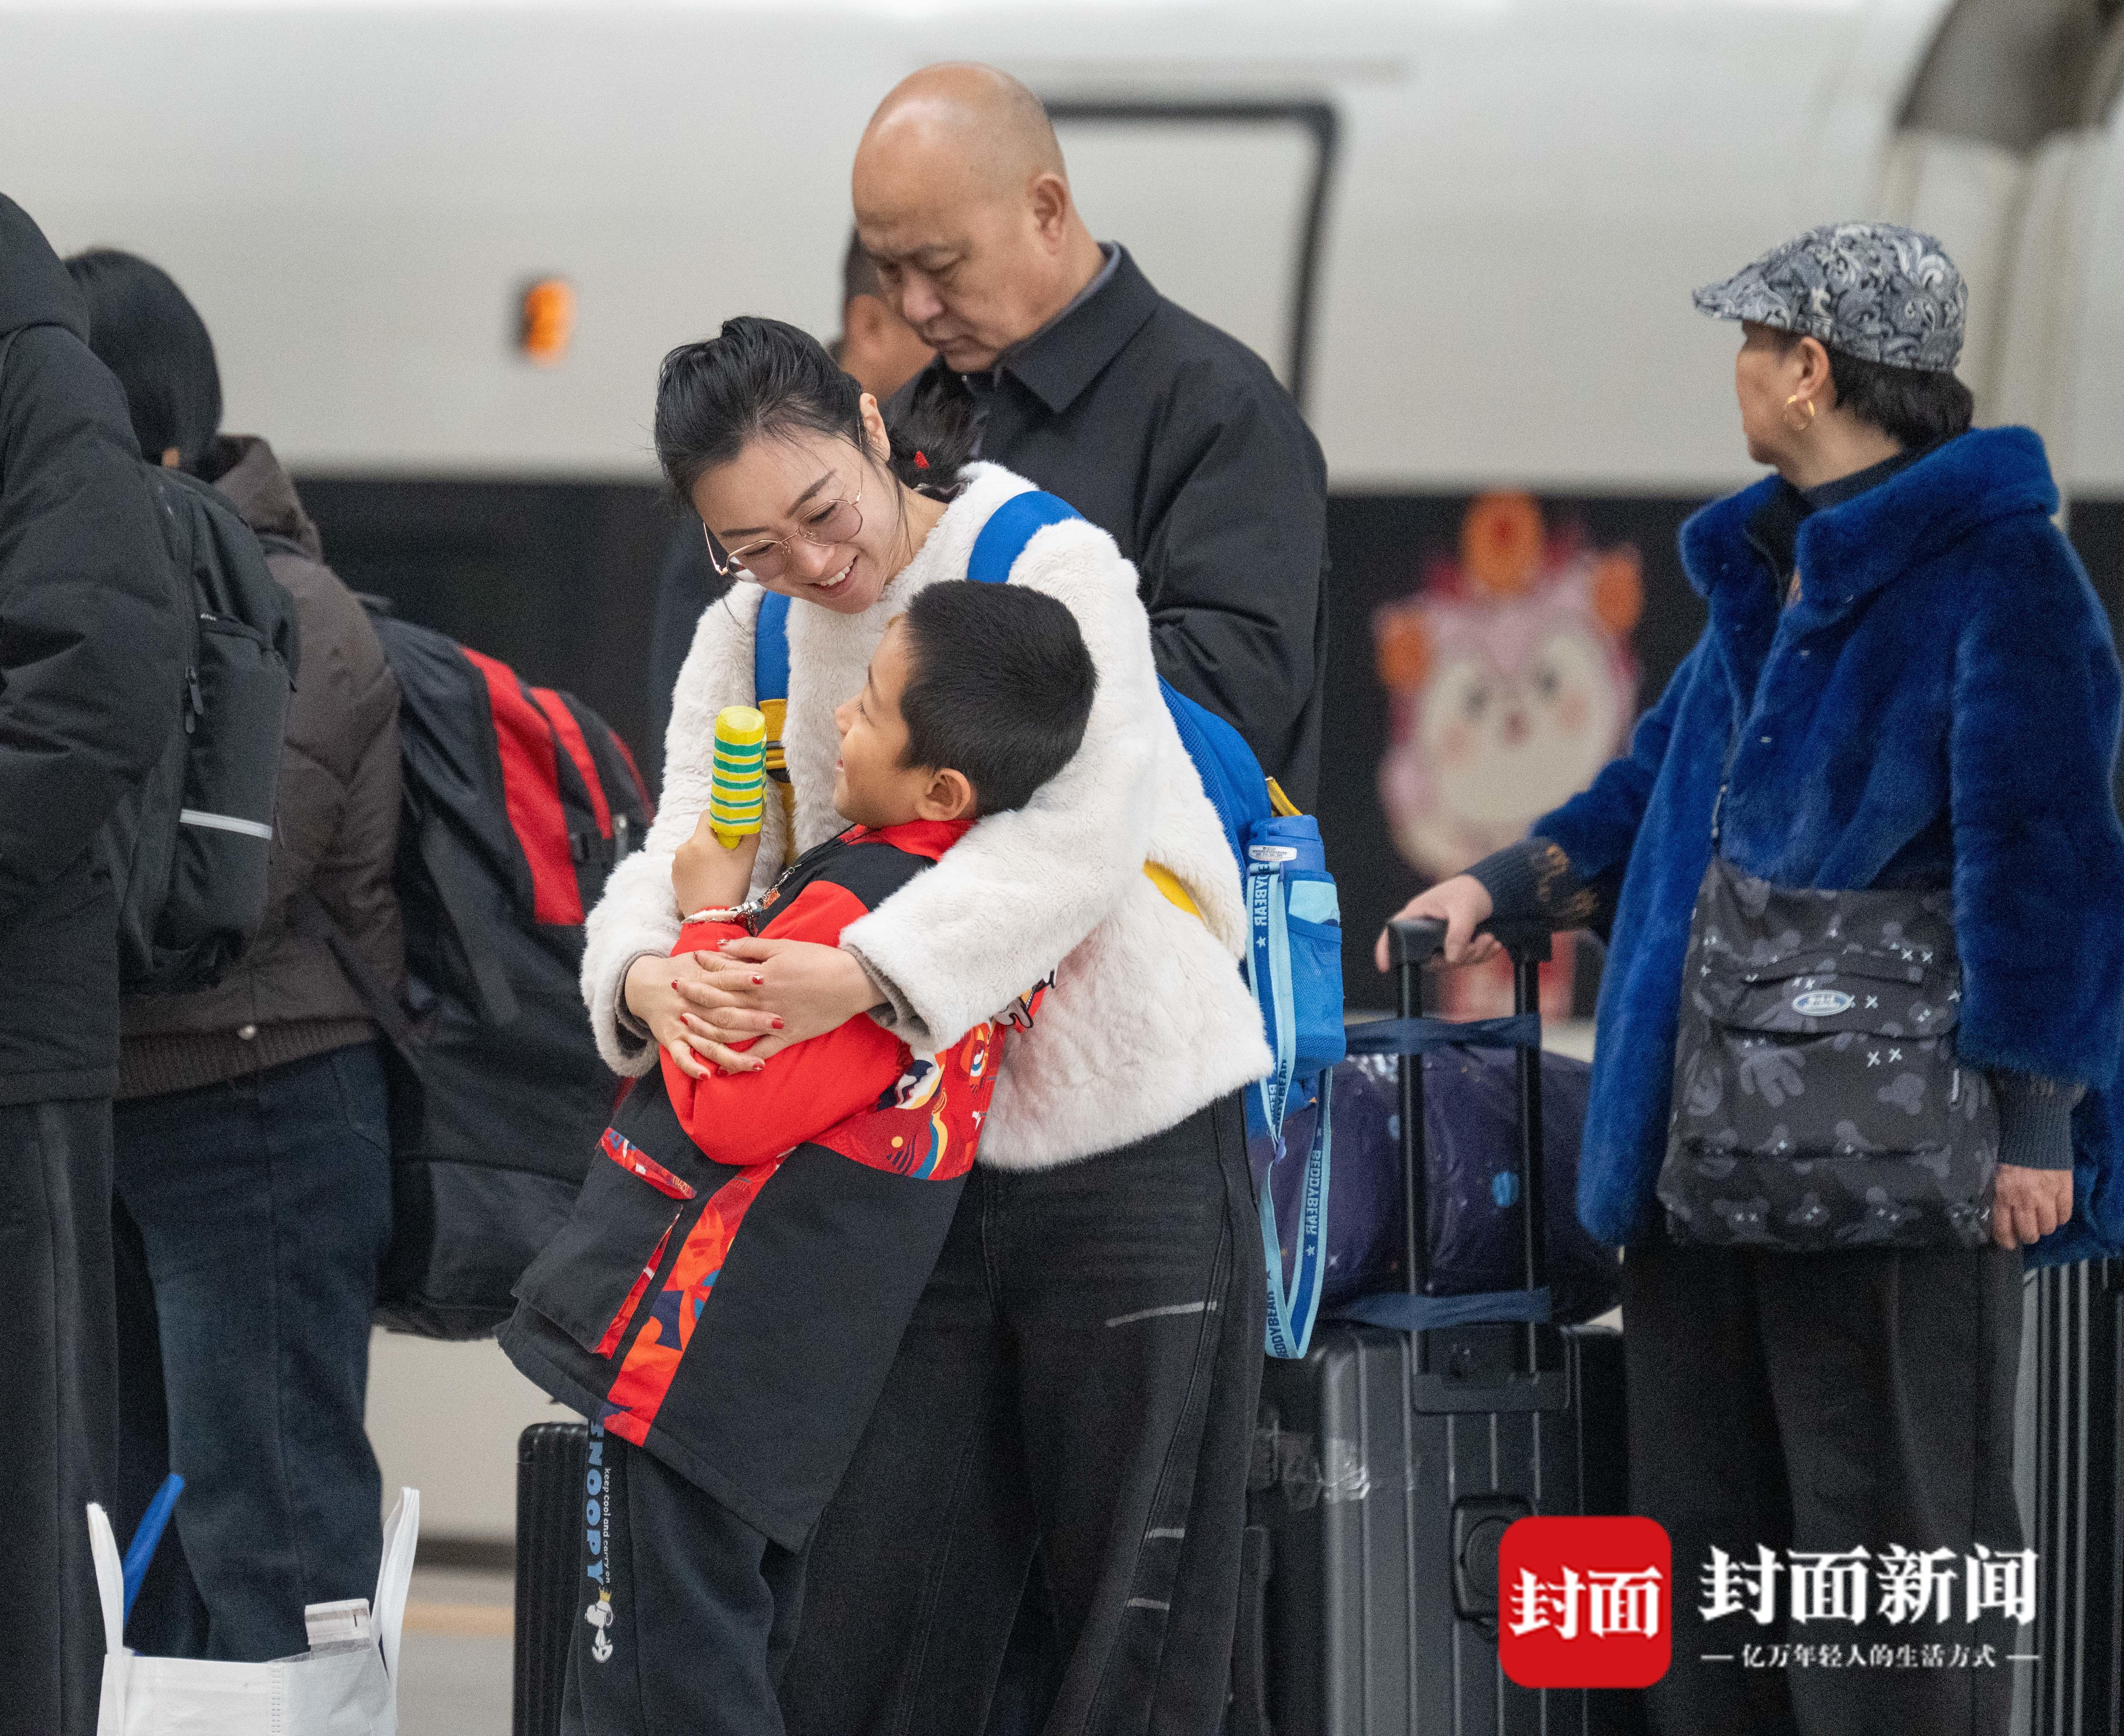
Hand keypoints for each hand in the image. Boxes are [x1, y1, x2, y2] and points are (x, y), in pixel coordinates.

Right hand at [622, 950, 780, 1081]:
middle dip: (752, 1020)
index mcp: (700, 982)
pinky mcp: (670, 1040)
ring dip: (733, 1056)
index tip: (765, 980)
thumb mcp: (701, 958)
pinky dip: (692, 1067)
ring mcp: (681, 1025)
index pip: (724, 980)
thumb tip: (757, 957)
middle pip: (724, 1015)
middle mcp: (692, 1005)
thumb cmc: (682, 970)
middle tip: (779, 1023)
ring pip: (709, 1043)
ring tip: (758, 1064)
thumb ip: (727, 960)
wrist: (644, 983)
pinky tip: (708, 1076)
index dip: (743, 979)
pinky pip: (680, 1057)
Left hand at [672, 818, 759, 915]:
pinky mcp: (674, 877)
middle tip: (728, 856)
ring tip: (717, 872)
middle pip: (701, 835)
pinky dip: (696, 868)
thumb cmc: (730, 886)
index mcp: (699, 840)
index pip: (707, 815)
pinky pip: (687, 865)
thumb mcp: (746, 859)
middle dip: (714, 841)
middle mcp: (683, 848)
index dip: (721, 819)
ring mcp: (676, 864)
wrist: (712, 918)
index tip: (731, 831)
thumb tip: (752, 821)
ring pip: (694, 850)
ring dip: (704, 855)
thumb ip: (751, 835)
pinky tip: (707, 881)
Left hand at [681, 939, 879, 1073]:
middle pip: (719, 1002)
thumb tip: (721, 946)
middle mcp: (761, 1001)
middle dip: (695, 996)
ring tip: (688, 1025)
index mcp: (760, 977)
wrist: (852, 982)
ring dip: (706, 1029)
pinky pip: (759, 1053)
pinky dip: (740, 1063)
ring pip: (731, 1030)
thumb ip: (750, 948)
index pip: (723, 973)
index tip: (687, 964)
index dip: (704, 968)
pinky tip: (723, 1069)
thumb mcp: (784, 946)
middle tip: (675, 991)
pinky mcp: (786, 1038)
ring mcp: (772, 1023)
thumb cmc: (820, 960)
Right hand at [1374, 874, 1498, 971]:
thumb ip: (1457, 933)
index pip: (1393, 933)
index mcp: (1417, 915)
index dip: (1385, 950)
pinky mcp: (1455, 946)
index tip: (1384, 967)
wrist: (1490, 890)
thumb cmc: (1470, 891)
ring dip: (1474, 955)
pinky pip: (1464, 960)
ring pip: (1450, 962)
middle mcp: (1425, 930)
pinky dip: (1480, 955)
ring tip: (1489, 938)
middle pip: (1430, 958)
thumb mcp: (1464, 909)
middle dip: (1458, 956)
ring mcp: (1440, 940)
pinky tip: (1492, 943)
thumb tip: (1452, 959)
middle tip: (1477, 943)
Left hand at [1992, 1164, 2072, 1249]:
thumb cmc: (2012, 1158)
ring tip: (2041, 1219)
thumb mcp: (1998, 1178)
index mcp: (2005, 1196)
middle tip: (2028, 1230)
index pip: (2003, 1229)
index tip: (2009, 1243)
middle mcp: (2025, 1200)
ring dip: (2044, 1227)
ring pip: (2048, 1228)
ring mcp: (2047, 1196)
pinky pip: (2064, 1215)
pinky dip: (2060, 1218)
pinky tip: (2055, 1212)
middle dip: (2028, 1235)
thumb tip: (2005, 1219)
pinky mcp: (2065, 1190)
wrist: (2033, 1136)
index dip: (2006, 1241)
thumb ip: (2002, 1199)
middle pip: (2030, 1233)